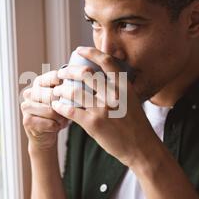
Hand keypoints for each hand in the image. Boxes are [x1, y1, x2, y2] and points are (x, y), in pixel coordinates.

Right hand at [21, 70, 68, 152]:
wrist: (45, 132)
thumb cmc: (56, 113)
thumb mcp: (62, 99)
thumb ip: (68, 91)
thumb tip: (80, 88)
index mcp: (39, 82)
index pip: (55, 77)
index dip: (67, 86)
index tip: (72, 94)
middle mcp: (30, 92)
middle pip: (52, 95)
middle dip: (64, 105)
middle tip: (69, 111)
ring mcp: (26, 106)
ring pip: (51, 110)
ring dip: (61, 118)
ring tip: (64, 120)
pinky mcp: (27, 120)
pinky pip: (49, 123)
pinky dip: (57, 126)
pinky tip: (57, 126)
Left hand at [51, 47, 157, 166]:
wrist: (141, 147)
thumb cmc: (136, 125)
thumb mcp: (132, 100)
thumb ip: (118, 88)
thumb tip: (101, 78)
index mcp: (123, 86)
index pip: (106, 61)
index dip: (90, 52)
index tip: (79, 50)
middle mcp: (112, 94)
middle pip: (84, 74)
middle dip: (68, 71)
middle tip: (61, 73)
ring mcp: (102, 109)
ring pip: (74, 92)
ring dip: (61, 90)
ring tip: (56, 91)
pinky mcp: (93, 123)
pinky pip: (71, 111)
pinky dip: (60, 106)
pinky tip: (57, 105)